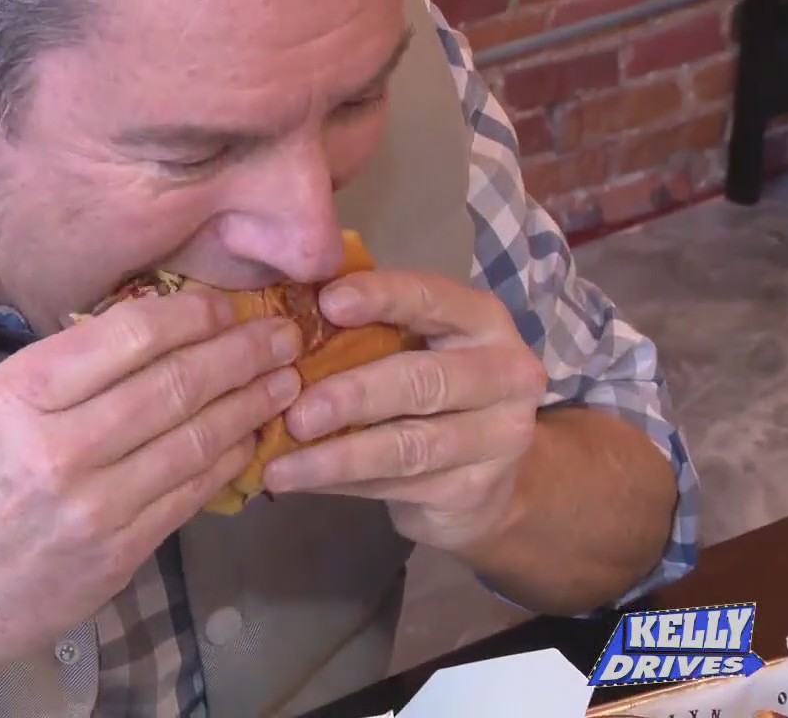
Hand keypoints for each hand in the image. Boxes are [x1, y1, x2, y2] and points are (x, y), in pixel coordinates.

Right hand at [0, 290, 302, 688]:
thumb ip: (67, 372)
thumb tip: (155, 328)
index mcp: (21, 396)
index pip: (130, 335)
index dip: (195, 315)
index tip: (231, 305)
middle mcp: (57, 447)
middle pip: (175, 385)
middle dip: (242, 354)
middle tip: (283, 334)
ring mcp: (93, 508)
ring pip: (194, 440)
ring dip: (250, 405)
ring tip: (285, 380)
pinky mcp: (118, 554)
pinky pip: (191, 495)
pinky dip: (229, 461)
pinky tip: (252, 438)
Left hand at [261, 270, 547, 551]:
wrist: (485, 476)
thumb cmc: (427, 389)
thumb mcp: (409, 346)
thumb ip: (366, 328)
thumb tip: (282, 321)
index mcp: (482, 321)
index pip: (432, 298)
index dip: (381, 297)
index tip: (326, 303)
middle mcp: (506, 374)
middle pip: (423, 381)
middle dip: (353, 396)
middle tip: (295, 414)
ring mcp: (498, 437)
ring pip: (409, 447)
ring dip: (338, 457)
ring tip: (282, 466)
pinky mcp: (475, 490)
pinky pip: (398, 485)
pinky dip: (342, 485)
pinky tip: (301, 482)